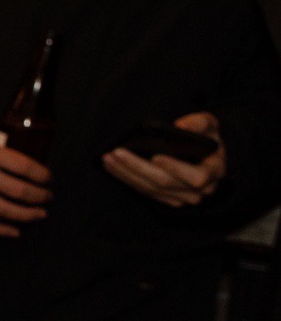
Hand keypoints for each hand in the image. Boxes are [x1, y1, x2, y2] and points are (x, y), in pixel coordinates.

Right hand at [0, 127, 51, 237]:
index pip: (22, 166)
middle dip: (38, 196)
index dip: (41, 174)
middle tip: (48, 196)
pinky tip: (14, 231)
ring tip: (40, 213)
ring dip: (26, 214)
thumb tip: (25, 154)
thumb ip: (1, 144)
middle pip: (17, 191)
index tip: (48, 177)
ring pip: (3, 209)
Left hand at [104, 112, 225, 207]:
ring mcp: (182, 197)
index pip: (196, 177)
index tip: (156, 156)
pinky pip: (144, 191)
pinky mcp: (166, 198)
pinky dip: (126, 178)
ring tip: (108, 158)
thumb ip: (200, 122)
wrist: (206, 155)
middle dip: (138, 167)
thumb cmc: (207, 138)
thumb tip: (181, 125)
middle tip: (116, 152)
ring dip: (126, 173)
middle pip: (164, 182)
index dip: (175, 168)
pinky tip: (112, 166)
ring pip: (150, 189)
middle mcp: (199, 190)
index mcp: (213, 172)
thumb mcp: (210, 125)